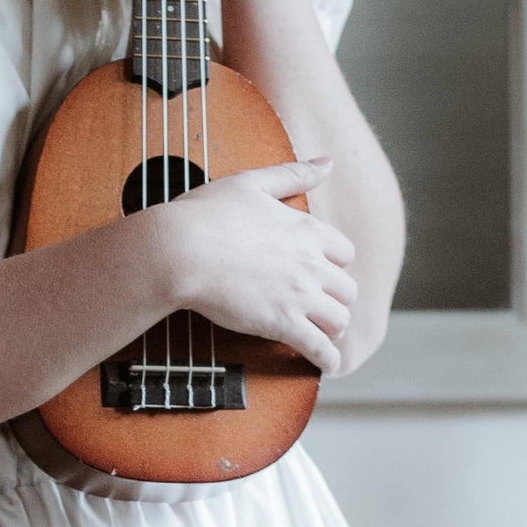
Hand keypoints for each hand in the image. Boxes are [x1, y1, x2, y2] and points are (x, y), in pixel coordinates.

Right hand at [152, 155, 357, 375]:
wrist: (179, 250)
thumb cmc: (204, 215)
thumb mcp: (250, 183)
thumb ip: (293, 174)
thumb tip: (328, 162)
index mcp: (306, 229)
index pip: (344, 252)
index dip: (334, 264)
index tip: (321, 273)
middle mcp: (311, 263)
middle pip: (347, 289)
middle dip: (336, 300)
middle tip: (322, 308)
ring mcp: (299, 295)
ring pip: (339, 320)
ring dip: (333, 329)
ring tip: (323, 336)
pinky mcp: (283, 323)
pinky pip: (320, 348)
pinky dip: (328, 359)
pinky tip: (326, 364)